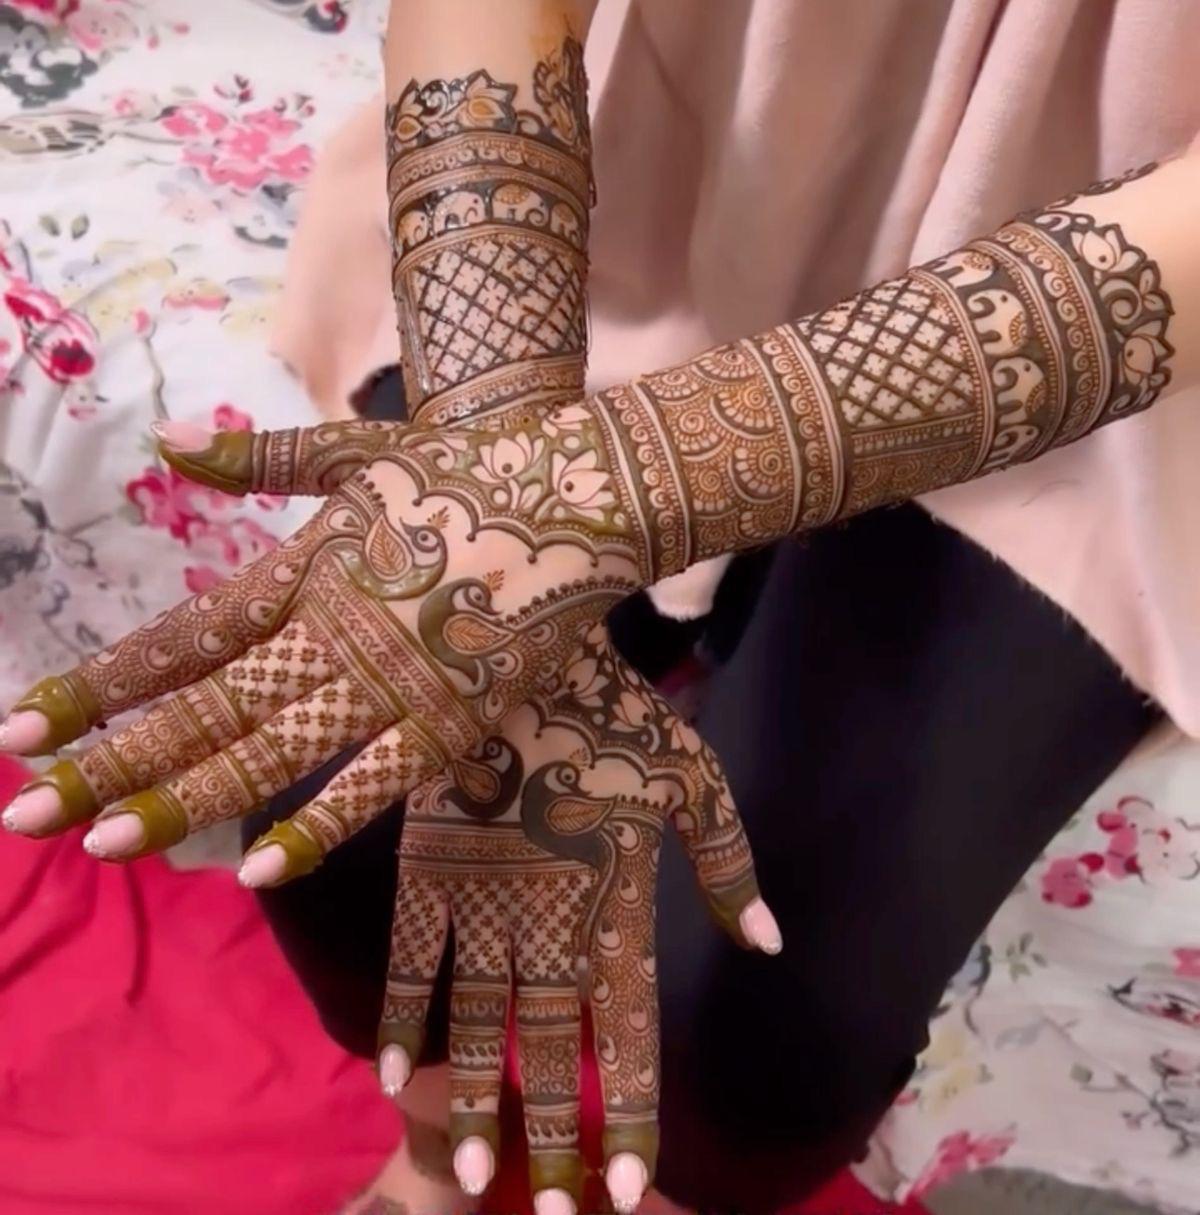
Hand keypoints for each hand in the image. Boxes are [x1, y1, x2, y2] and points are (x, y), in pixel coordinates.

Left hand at [0, 404, 656, 882]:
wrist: (582, 491)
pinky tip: (257, 870)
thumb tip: (170, 440)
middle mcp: (330, 629)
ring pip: (271, 751)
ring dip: (185, 800)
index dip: (101, 684)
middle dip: (113, 761)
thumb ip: (264, 455)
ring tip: (103, 846)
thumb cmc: (470, 468)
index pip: (182, 638)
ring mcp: (392, 677)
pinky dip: (317, 824)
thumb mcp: (360, 446)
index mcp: (303, 567)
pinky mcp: (456, 716)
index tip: (21, 726)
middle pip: (205, 708)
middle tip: (22, 813)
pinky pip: (377, 782)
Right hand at [377, 623, 778, 1213]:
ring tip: (473, 1173)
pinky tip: (395, 1076)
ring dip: (476, 1102)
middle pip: (553, 1046)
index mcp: (617, 902)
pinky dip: (401, 1020)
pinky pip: (411, 962)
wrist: (522, 650)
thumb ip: (726, 864)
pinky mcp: (429, 870)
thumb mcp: (692, 779)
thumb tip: (766, 943)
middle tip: (549, 1211)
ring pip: (480, 1022)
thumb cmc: (615, 713)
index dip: (628, 1110)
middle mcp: (550, 918)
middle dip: (554, 1133)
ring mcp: (482, 899)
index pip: (628, 1030)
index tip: (624, 1185)